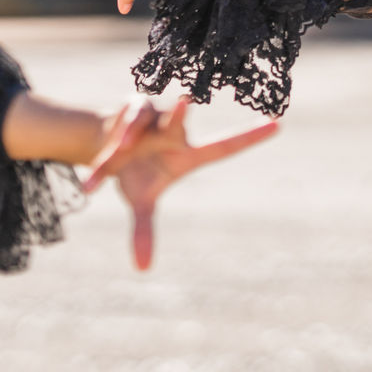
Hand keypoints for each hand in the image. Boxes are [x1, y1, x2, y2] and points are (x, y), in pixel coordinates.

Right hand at [82, 96, 277, 270]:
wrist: (105, 143)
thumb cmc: (135, 172)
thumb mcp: (140, 201)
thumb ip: (144, 231)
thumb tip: (143, 269)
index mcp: (186, 153)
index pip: (224, 145)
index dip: (249, 137)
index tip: (278, 126)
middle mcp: (173, 130)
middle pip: (180, 120)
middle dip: (180, 113)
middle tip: (185, 102)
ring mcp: (154, 116)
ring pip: (140, 122)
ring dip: (125, 138)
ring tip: (115, 153)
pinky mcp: (132, 106)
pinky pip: (119, 126)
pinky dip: (106, 151)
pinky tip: (92, 182)